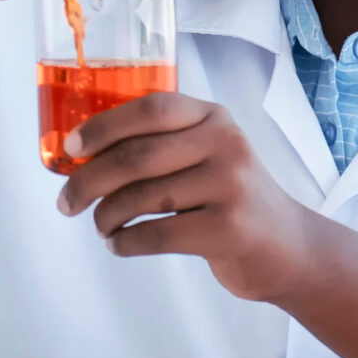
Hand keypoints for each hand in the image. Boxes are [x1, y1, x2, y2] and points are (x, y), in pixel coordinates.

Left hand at [51, 92, 312, 299]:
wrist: (290, 249)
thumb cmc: (231, 199)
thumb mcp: (209, 155)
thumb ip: (164, 144)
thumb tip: (84, 155)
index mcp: (214, 118)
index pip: (151, 108)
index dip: (103, 126)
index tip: (70, 148)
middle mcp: (225, 145)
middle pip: (137, 156)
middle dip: (89, 181)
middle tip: (66, 202)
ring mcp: (230, 186)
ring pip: (142, 197)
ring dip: (106, 215)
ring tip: (100, 226)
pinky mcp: (228, 229)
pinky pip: (157, 234)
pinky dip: (127, 243)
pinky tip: (120, 245)